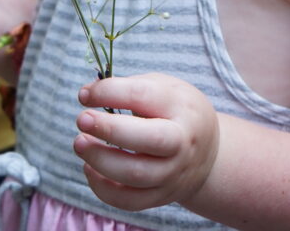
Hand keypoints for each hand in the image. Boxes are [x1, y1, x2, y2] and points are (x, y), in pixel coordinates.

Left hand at [74, 73, 219, 211]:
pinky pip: (129, 201)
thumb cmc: (174, 111)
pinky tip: (89, 168)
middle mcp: (182, 143)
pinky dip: (102, 188)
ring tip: (80, 143)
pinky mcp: (161, 196)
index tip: (84, 96)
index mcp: (181, 108)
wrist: (210, 153)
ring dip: (99, 159)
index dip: (108, 93)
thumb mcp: (162, 88)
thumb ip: (125, 88)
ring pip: (135, 174)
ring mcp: (173, 173)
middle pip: (148, 139)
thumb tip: (87, 95)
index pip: (142, 96)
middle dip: (108, 129)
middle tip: (81, 120)